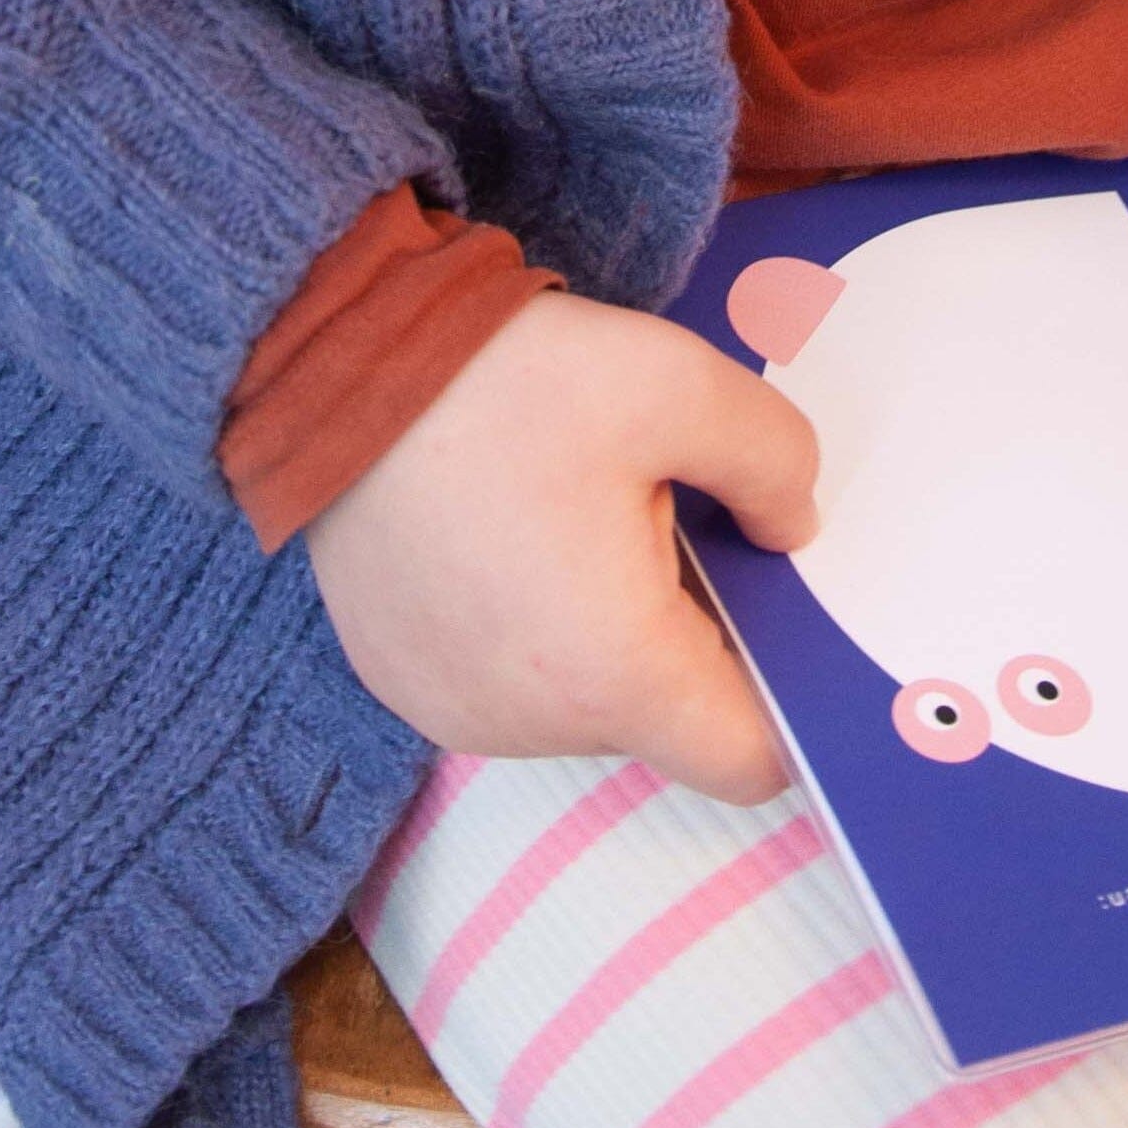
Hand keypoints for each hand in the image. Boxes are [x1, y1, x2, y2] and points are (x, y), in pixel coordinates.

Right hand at [306, 292, 817, 803]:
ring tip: (570, 516)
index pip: (748, 762)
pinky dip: (533, 629)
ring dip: (605, 630)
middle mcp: (531, 723)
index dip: (789, 703)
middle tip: (663, 518)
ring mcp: (458, 712)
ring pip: (585, 702)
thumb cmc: (505, 381)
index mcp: (615, 671)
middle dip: (687, 634)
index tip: (784, 625)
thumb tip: (792, 528)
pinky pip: (510, 684)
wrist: (335, 365)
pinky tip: (513, 534)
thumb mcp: (681, 384)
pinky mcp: (405, 684)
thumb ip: (776, 463)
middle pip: (665, 721)